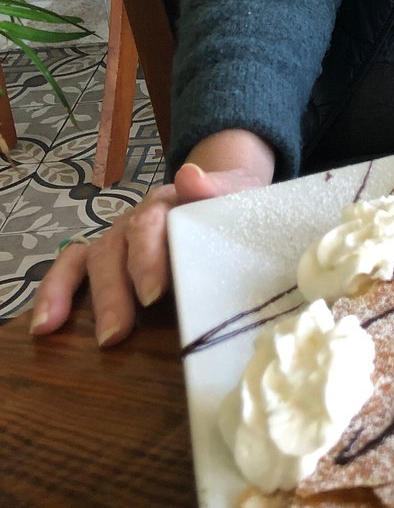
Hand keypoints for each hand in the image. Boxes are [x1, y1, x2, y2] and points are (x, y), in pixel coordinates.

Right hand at [29, 129, 274, 346]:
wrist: (224, 195)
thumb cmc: (229, 207)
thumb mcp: (236, 196)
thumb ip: (215, 189)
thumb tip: (189, 176)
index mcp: (170, 201)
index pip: (152, 224)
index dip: (147, 258)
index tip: (153, 294)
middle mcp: (138, 217)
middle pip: (116, 247)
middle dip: (113, 291)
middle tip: (116, 331)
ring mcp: (120, 235)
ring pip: (93, 259)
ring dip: (73, 294)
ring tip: (60, 329)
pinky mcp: (109, 255)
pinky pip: (73, 267)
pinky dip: (55, 291)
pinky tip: (44, 324)